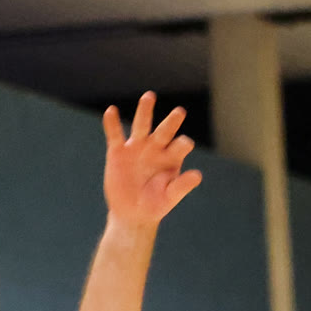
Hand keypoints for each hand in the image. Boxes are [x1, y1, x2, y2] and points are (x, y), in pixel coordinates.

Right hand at [102, 91, 201, 229]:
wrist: (132, 213)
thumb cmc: (155, 205)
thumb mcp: (170, 197)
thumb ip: (182, 186)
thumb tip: (198, 175)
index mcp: (171, 158)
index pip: (180, 146)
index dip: (183, 144)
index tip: (185, 143)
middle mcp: (155, 149)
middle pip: (164, 131)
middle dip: (171, 122)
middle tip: (180, 112)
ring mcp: (136, 148)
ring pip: (141, 125)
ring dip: (145, 111)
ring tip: (150, 96)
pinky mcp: (118, 152)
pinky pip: (115, 134)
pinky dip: (112, 123)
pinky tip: (112, 111)